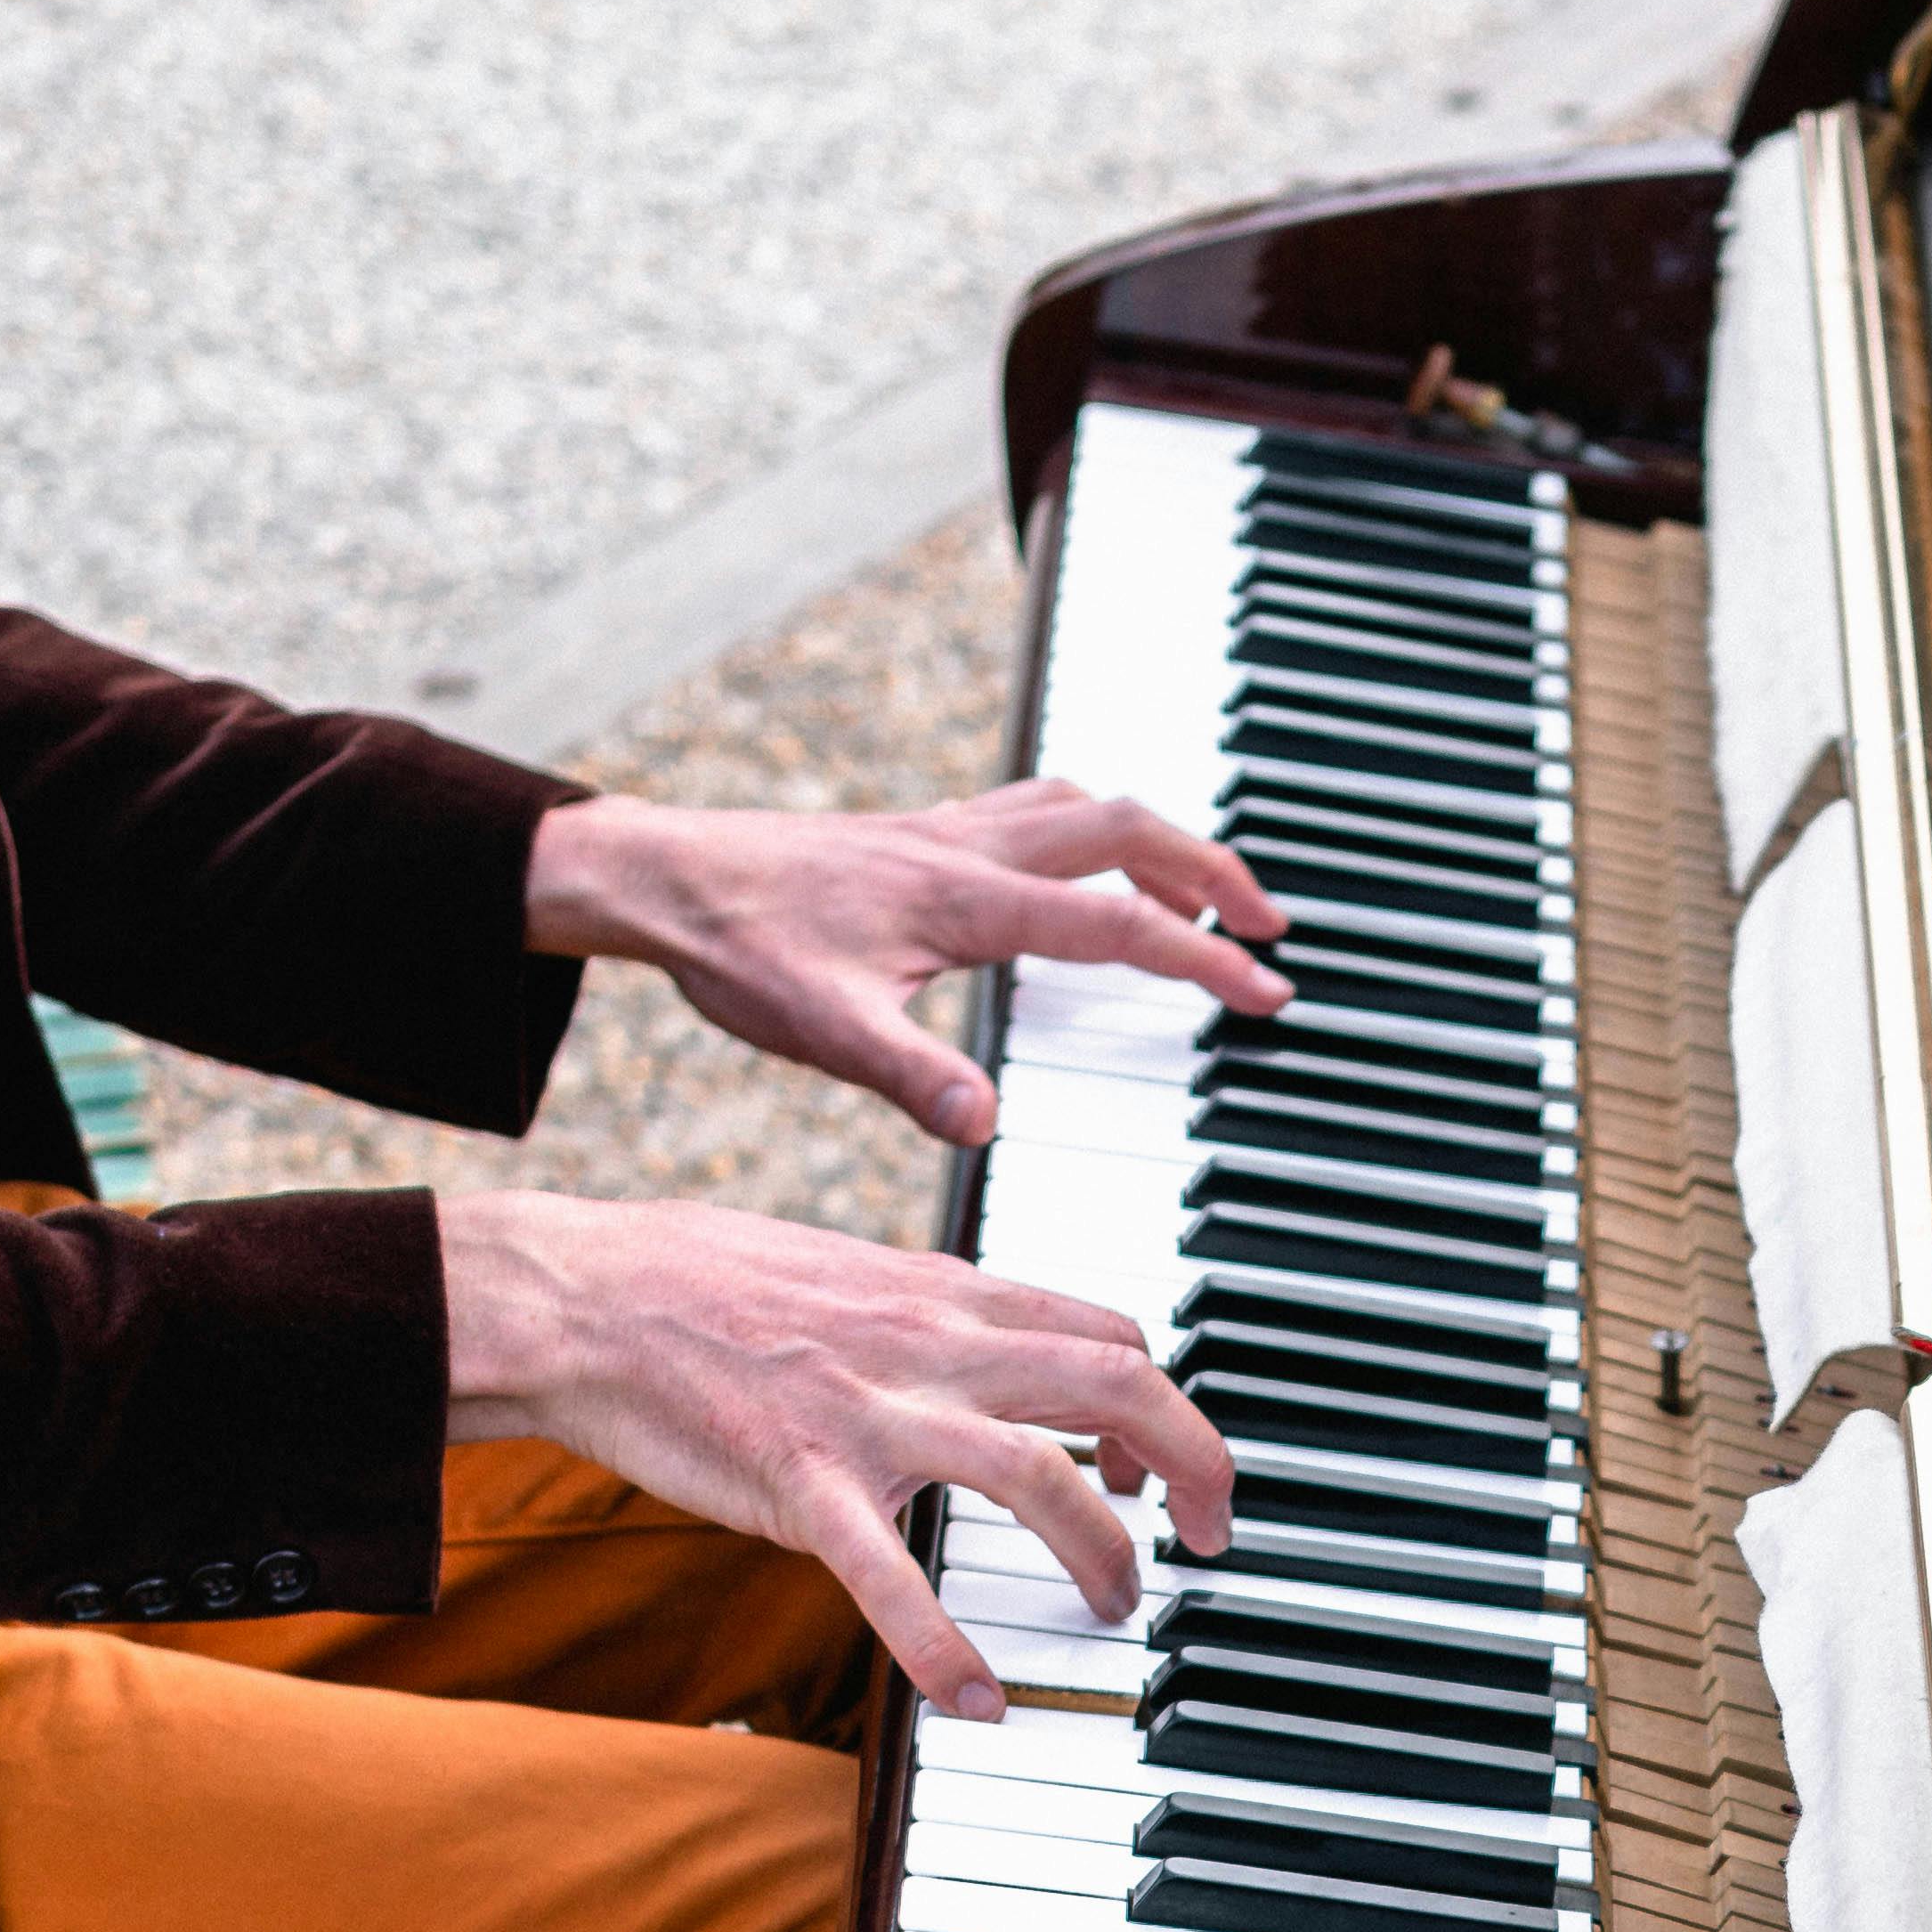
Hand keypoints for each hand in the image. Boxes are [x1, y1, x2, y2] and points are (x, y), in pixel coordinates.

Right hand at [438, 1194, 1229, 1712]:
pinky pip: (892, 1579)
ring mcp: (868, 1414)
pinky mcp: (800, 1482)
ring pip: (1036, 1477)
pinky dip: (947, 1651)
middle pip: (1115, 1387)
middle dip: (1192, 1466)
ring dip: (1100, 1554)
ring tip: (1113, 1611)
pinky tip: (982, 1703)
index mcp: (941, 1295)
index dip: (1159, 1403)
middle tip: (1209, 1538)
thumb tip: (992, 1348)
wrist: (580, 1296)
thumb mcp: (845, 1271)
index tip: (1149, 1468)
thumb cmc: (698, 1287)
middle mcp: (926, 1344)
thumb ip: (931, 1315)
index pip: (1105, 1334)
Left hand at [522, 780, 1289, 1142]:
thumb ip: (912, 1077)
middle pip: (1128, 830)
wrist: (662, 876)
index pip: (1117, 921)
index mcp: (966, 898)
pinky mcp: (921, 831)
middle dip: (1213, 875)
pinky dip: (1092, 829)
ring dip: (1159, 842)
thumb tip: (986, 1123)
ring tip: (1205, 893)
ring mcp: (947, 830)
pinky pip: (1036, 808)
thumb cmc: (738, 945)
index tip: (1265, 991)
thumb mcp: (825, 1030)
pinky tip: (1089, 865)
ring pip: (1086, 807)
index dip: (1203, 957)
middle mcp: (969, 848)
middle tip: (1269, 928)